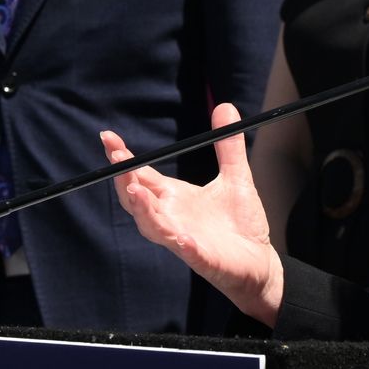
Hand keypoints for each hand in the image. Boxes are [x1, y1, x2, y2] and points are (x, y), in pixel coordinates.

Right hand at [107, 103, 283, 326]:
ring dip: (143, 209)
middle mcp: (172, 218)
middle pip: (137, 200)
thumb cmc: (241, 224)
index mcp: (175, 198)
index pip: (141, 176)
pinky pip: (188, 252)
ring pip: (154, 226)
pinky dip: (182, 243)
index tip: (108, 138)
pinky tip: (181, 237)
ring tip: (136, 190)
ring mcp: (184, 240)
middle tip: (117, 160)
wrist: (259, 262)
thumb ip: (228, 145)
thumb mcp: (236, 177)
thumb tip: (225, 106)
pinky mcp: (203, 259)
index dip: (124, 159)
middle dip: (125, 180)